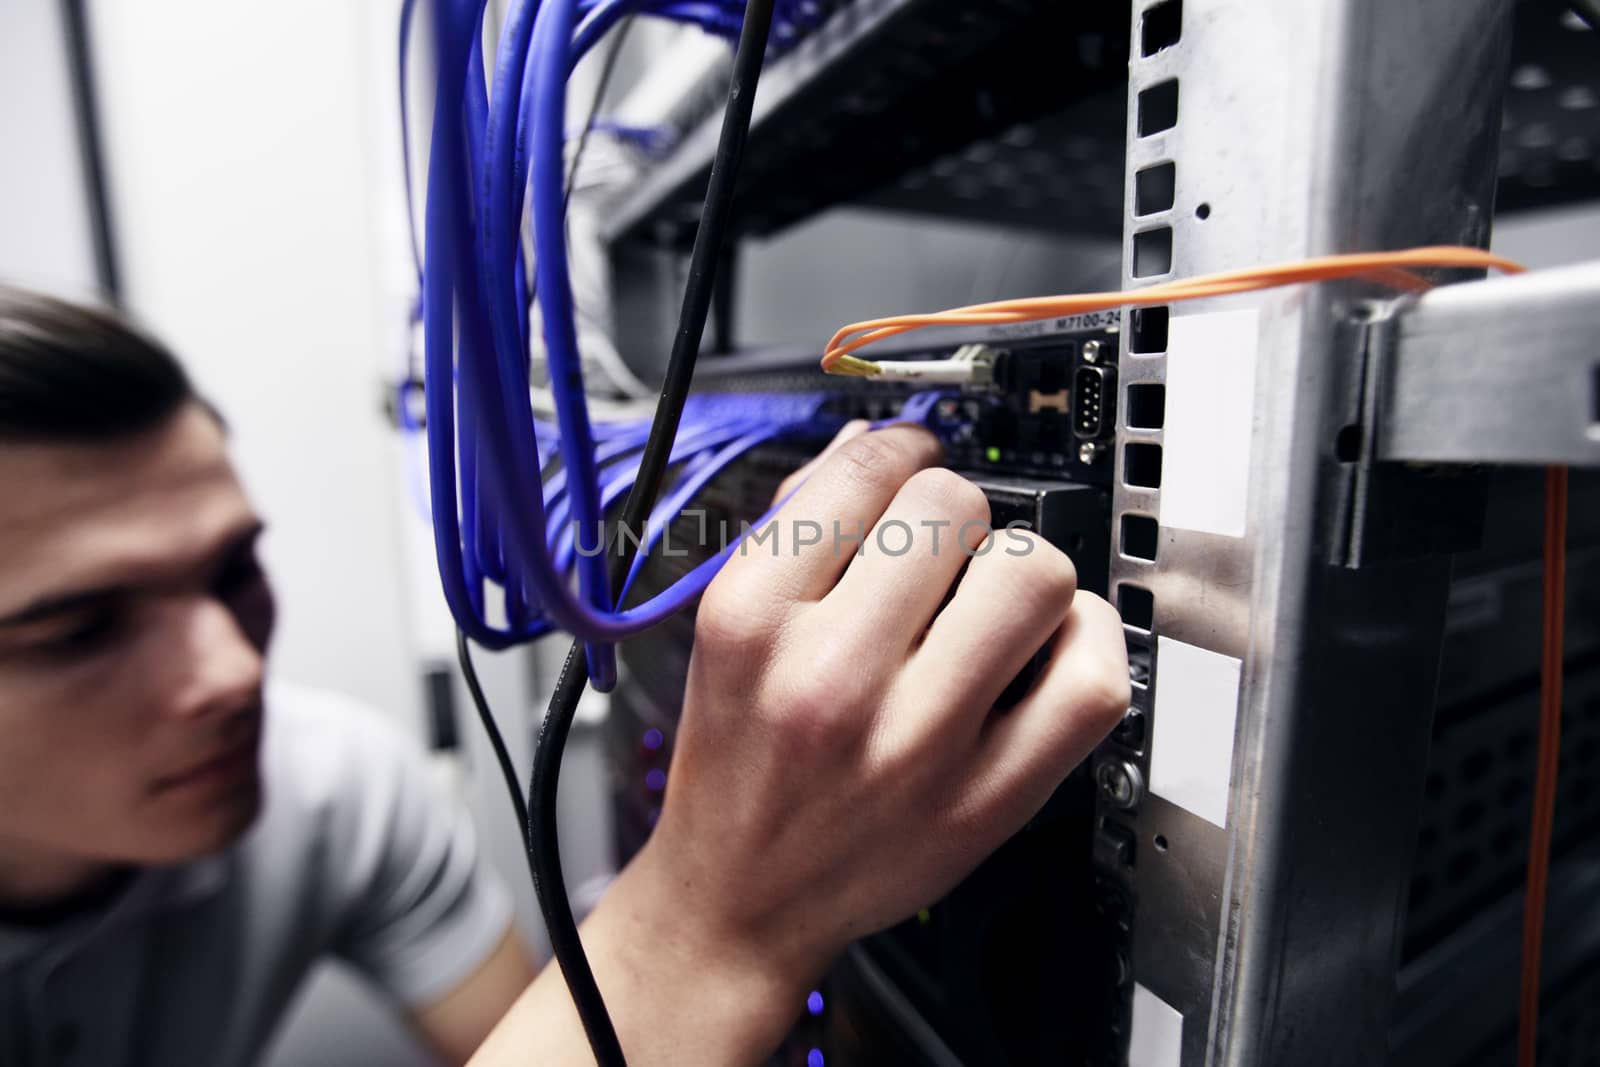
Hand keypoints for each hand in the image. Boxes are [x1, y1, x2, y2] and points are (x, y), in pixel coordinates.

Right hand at [639, 422, 1129, 1038]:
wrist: (743, 901)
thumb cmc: (738, 765)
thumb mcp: (725, 632)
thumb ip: (795, 527)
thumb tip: (875, 444)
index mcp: (754, 620)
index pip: (864, 470)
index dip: (901, 447)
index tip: (911, 461)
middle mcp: (832, 677)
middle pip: (953, 506)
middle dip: (952, 511)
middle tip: (940, 548)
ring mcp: (918, 743)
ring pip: (1035, 574)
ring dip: (1020, 569)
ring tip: (987, 601)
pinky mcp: (989, 799)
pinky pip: (1091, 679)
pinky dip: (1084, 643)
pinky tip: (1040, 648)